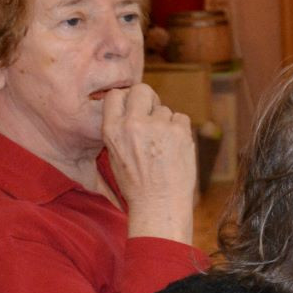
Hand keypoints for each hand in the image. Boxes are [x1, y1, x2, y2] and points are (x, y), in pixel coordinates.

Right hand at [99, 82, 194, 241]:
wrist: (159, 203)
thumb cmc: (137, 183)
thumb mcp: (116, 154)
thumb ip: (120, 129)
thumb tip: (130, 106)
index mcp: (112, 130)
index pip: (116, 94)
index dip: (127, 98)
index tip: (133, 108)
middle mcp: (133, 124)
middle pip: (142, 90)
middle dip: (148, 100)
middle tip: (152, 117)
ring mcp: (158, 126)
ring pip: (164, 109)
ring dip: (165, 122)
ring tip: (163, 146)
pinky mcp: (180, 131)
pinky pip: (181, 118)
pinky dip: (180, 129)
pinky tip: (175, 147)